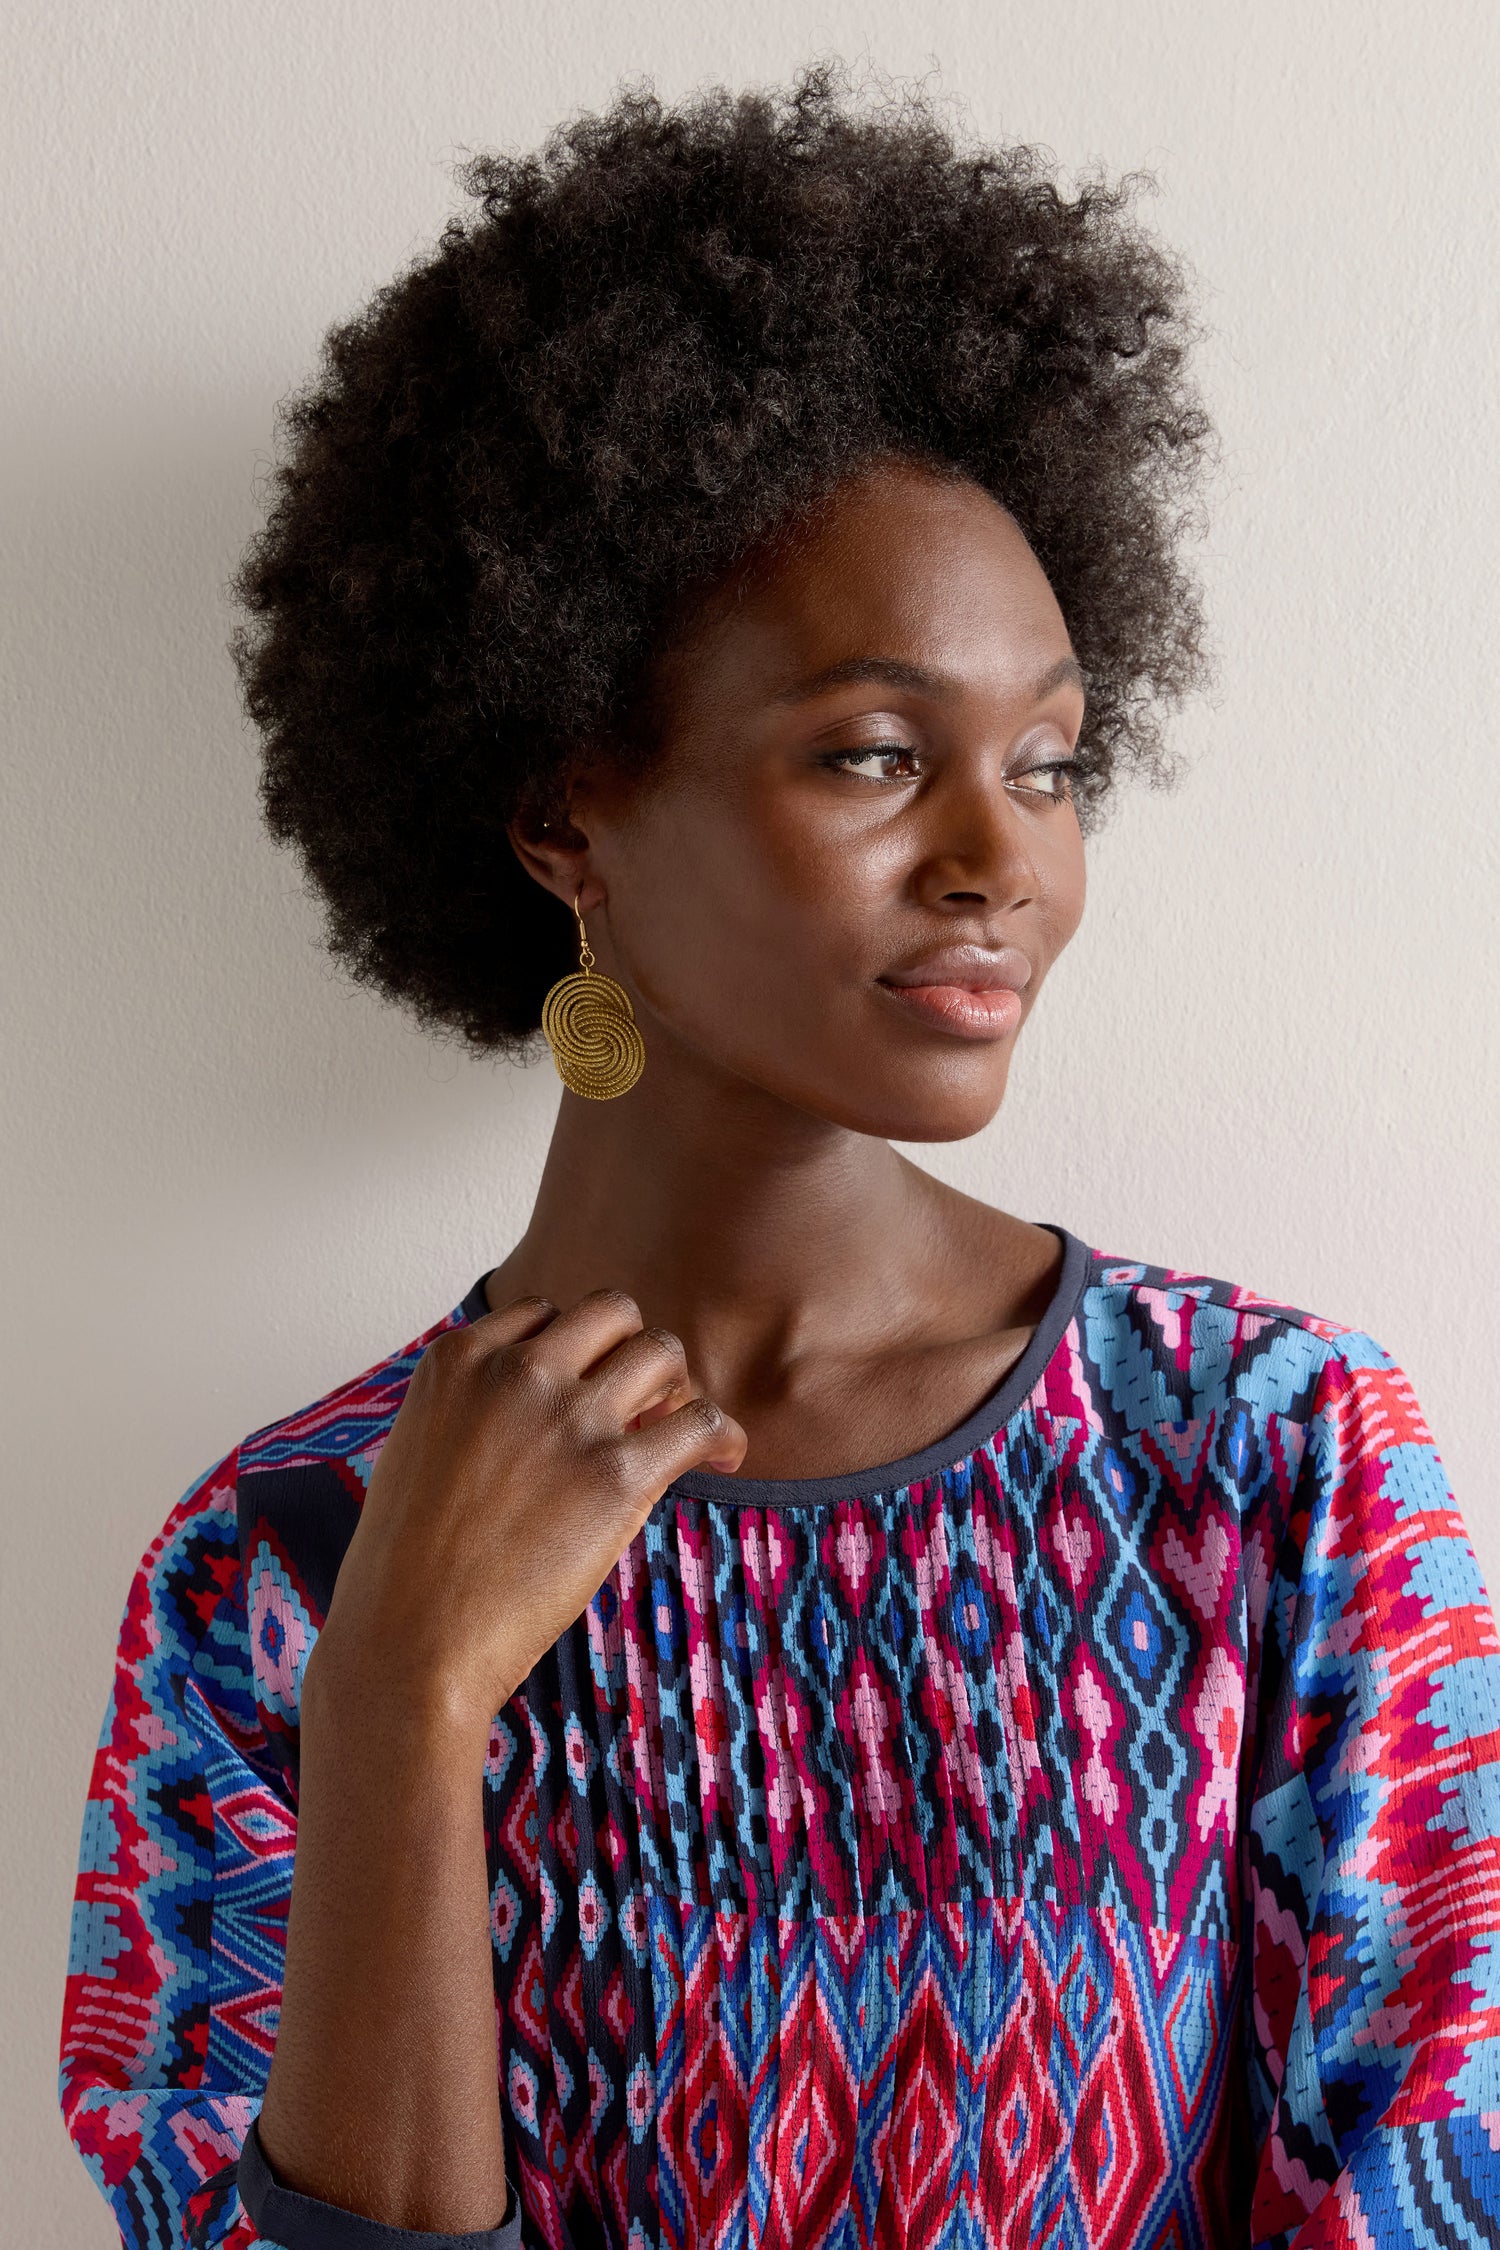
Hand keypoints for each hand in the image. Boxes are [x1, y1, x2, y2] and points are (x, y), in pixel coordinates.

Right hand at [304, 1291, 746, 1738]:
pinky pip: (700, 1421)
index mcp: (456, 1359)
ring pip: (662, 1352)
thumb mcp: (420, 1452)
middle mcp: (515, 1371)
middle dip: (631, 1352)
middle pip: (612, 1314)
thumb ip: (475, 1413)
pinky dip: (723, 1435)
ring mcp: (568, 1418)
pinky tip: (723, 1460)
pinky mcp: (616, 1474)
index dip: (573, 1353)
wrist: (408, 1644)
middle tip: (640, 1407)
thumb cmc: (406, 1572)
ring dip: (676, 1387)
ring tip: (674, 1434)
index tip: (584, 1393)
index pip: (542, 1314)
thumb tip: (543, 1414)